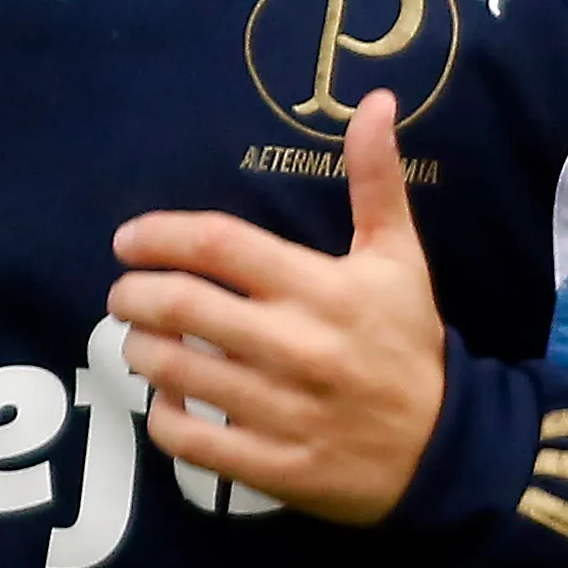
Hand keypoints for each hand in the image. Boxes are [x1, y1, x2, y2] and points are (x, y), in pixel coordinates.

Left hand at [108, 89, 445, 524]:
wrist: (446, 448)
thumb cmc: (408, 343)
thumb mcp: (400, 257)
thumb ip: (377, 180)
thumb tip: (375, 101)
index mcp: (321, 288)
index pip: (219, 245)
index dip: (159, 235)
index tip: (128, 241)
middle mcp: (296, 345)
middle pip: (181, 306)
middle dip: (133, 295)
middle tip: (122, 293)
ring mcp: (283, 410)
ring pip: (175, 372)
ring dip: (140, 351)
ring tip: (138, 340)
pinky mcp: (274, 466)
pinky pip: (190, 441)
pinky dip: (162, 418)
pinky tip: (166, 402)